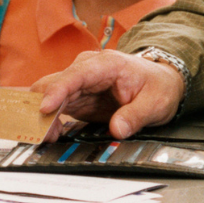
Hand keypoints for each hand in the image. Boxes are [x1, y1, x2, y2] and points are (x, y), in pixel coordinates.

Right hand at [32, 49, 182, 138]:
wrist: (161, 82)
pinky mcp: (77, 97)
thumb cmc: (158, 86)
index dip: (57, 91)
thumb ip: (136, 115)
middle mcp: (86, 70)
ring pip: (48, 96)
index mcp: (105, 64)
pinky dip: (49, 120)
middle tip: (43, 133)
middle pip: (53, 84)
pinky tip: (52, 134)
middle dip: (42, 108)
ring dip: (43, 117)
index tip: (45, 109)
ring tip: (47, 137)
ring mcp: (79, 83)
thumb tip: (118, 129)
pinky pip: (55, 107)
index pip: (74, 75)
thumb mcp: (156, 102)